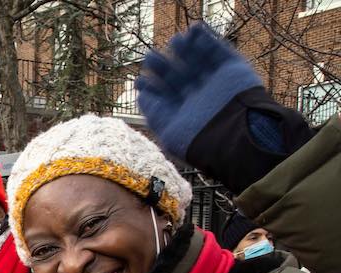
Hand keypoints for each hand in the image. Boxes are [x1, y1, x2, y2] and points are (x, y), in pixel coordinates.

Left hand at [137, 23, 313, 194]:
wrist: (234, 135)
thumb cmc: (199, 141)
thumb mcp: (169, 132)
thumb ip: (154, 112)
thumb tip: (141, 95)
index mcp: (184, 112)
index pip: (165, 94)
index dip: (152, 86)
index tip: (140, 81)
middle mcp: (199, 96)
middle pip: (178, 75)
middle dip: (163, 65)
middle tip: (148, 56)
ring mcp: (216, 82)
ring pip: (198, 59)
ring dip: (185, 48)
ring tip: (174, 41)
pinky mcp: (233, 70)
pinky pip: (219, 50)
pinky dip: (207, 39)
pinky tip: (194, 30)